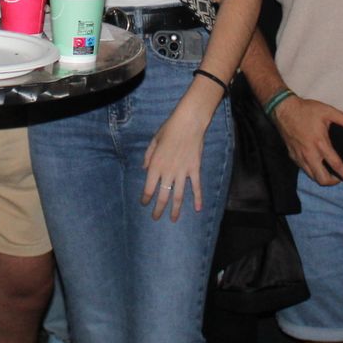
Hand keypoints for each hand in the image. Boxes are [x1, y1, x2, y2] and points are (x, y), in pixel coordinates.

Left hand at [141, 95, 211, 220]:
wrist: (188, 123)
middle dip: (159, 209)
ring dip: (175, 209)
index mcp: (156, 165)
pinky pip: (196, 187)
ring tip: (173, 219)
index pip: (149, 188)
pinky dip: (198, 199)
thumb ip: (148, 156)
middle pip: (163, 196)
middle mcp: (168, 172)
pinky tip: (197, 209)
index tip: (144, 204)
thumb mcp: (153, 141)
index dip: (146, 198)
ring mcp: (182, 172)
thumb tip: (144, 169)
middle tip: (155, 218)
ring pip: (178, 196)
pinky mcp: (195, 170)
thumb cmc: (169, 129)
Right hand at [271, 96, 342, 187]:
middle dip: (333, 182)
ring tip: (329, 172)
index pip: (336, 165)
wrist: (284, 110)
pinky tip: (316, 163)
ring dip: (322, 177)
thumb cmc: (305, 111)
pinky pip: (304, 169)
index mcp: (321, 144)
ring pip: (312, 176)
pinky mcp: (293, 156)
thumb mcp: (328, 111)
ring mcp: (300, 157)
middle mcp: (310, 154)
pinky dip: (312, 170)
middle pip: (322, 179)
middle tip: (339, 177)